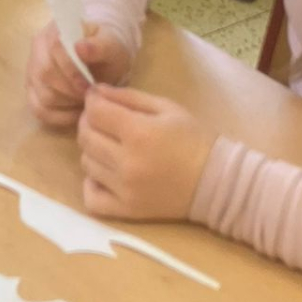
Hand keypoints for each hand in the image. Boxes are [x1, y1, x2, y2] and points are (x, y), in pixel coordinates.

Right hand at [27, 20, 132, 129]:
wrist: (102, 57)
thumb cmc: (107, 50)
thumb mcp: (112, 45)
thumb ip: (100, 46)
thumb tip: (80, 47)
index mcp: (57, 29)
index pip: (55, 47)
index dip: (71, 70)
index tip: (89, 85)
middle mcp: (38, 47)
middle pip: (45, 73)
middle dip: (71, 90)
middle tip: (90, 96)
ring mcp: (32, 69)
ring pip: (42, 94)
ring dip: (67, 104)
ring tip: (85, 102)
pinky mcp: (32, 89)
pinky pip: (39, 109)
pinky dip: (59, 117)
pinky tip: (76, 113)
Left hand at [77, 87, 213, 220]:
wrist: (216, 180)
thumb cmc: (193, 138)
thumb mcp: (166, 107)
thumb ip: (128, 97)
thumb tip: (96, 91)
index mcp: (139, 133)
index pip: (95, 112)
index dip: (93, 101)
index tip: (98, 100)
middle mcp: (127, 162)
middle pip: (86, 137)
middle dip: (89, 122)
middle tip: (103, 120)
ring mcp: (125, 189)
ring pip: (86, 164)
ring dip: (92, 151)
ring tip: (109, 146)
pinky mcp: (127, 210)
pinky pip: (91, 198)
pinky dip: (92, 185)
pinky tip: (104, 174)